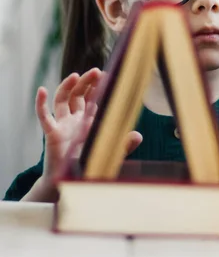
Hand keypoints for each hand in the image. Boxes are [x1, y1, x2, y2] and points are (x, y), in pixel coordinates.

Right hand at [23, 68, 142, 201]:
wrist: (69, 184)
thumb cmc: (88, 167)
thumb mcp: (109, 153)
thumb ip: (123, 146)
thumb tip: (139, 136)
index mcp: (89, 122)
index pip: (93, 99)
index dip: (98, 86)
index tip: (107, 75)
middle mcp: (75, 120)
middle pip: (78, 94)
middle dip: (86, 82)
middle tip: (95, 71)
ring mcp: (63, 125)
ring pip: (62, 100)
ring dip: (67, 86)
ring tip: (76, 75)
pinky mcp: (51, 133)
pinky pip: (44, 116)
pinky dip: (41, 103)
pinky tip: (41, 90)